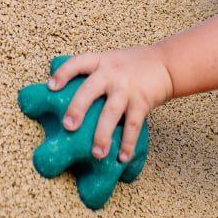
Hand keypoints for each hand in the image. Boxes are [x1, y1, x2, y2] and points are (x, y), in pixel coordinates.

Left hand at [48, 46, 173, 162]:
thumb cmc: (132, 64)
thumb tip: (69, 95)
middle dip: (77, 108)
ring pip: (111, 113)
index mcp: (101, 61)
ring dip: (103, 135)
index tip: (51, 87)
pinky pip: (132, 125)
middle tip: (68, 127)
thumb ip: (94, 73)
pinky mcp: (142, 102)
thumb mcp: (111, 59)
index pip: (77, 63)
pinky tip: (122, 157)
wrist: (166, 63)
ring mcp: (127, 88)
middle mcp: (112, 73)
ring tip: (96, 154)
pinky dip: (127, 143)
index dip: (63, 74)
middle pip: (90, 90)